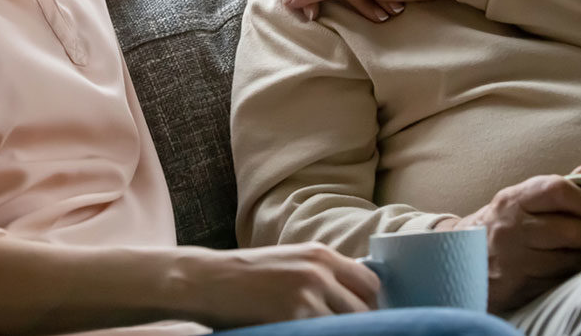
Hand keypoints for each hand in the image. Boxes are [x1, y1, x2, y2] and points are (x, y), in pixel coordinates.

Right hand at [176, 242, 378, 326]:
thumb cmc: (248, 275)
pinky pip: (324, 335)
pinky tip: (306, 335)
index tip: (363, 318)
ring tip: (323, 332)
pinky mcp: (293, 318)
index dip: (371, 305)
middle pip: (364, 309)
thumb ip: (321, 274)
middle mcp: (318, 271)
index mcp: (320, 254)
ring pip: (349, 326)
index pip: (369, 283)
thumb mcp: (291, 262)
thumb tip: (353, 298)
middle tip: (347, 332)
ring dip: (341, 332)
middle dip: (361, 325)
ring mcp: (306, 296)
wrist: (209, 279)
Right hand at [436, 175, 580, 313]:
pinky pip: (564, 279)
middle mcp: (513, 228)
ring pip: (574, 258)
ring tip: (568, 249)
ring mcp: (518, 259)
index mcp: (512, 201)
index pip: (557, 190)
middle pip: (574, 229)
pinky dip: (569, 272)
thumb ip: (553, 189)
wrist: (461, 259)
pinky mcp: (524, 286)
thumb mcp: (516, 201)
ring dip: (580, 254)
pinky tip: (557, 265)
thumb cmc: (498, 227)